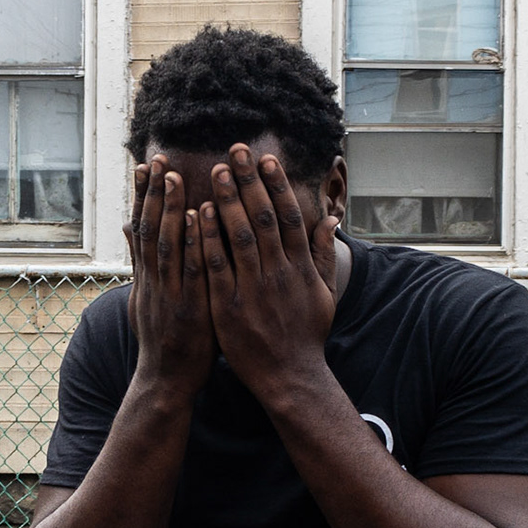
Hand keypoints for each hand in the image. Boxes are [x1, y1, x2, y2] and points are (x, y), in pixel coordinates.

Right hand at [125, 157, 214, 393]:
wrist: (165, 381)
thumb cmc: (163, 339)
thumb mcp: (145, 298)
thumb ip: (140, 263)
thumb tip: (127, 228)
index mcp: (146, 277)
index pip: (141, 228)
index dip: (142, 196)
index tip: (145, 165)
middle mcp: (153, 281)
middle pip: (150, 229)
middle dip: (153, 193)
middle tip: (158, 159)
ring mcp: (169, 293)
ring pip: (167, 244)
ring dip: (170, 209)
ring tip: (174, 177)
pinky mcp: (189, 308)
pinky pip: (192, 269)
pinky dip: (195, 241)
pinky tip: (200, 217)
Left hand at [194, 143, 338, 399]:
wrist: (290, 377)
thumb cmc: (306, 335)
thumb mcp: (323, 294)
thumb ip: (322, 255)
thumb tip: (329, 219)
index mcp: (300, 267)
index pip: (290, 217)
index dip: (277, 186)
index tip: (266, 160)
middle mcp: (278, 273)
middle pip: (264, 217)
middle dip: (250, 182)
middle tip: (236, 150)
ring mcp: (253, 289)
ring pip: (240, 236)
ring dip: (228, 200)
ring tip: (216, 171)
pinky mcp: (229, 307)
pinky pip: (216, 266)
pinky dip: (207, 238)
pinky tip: (198, 213)